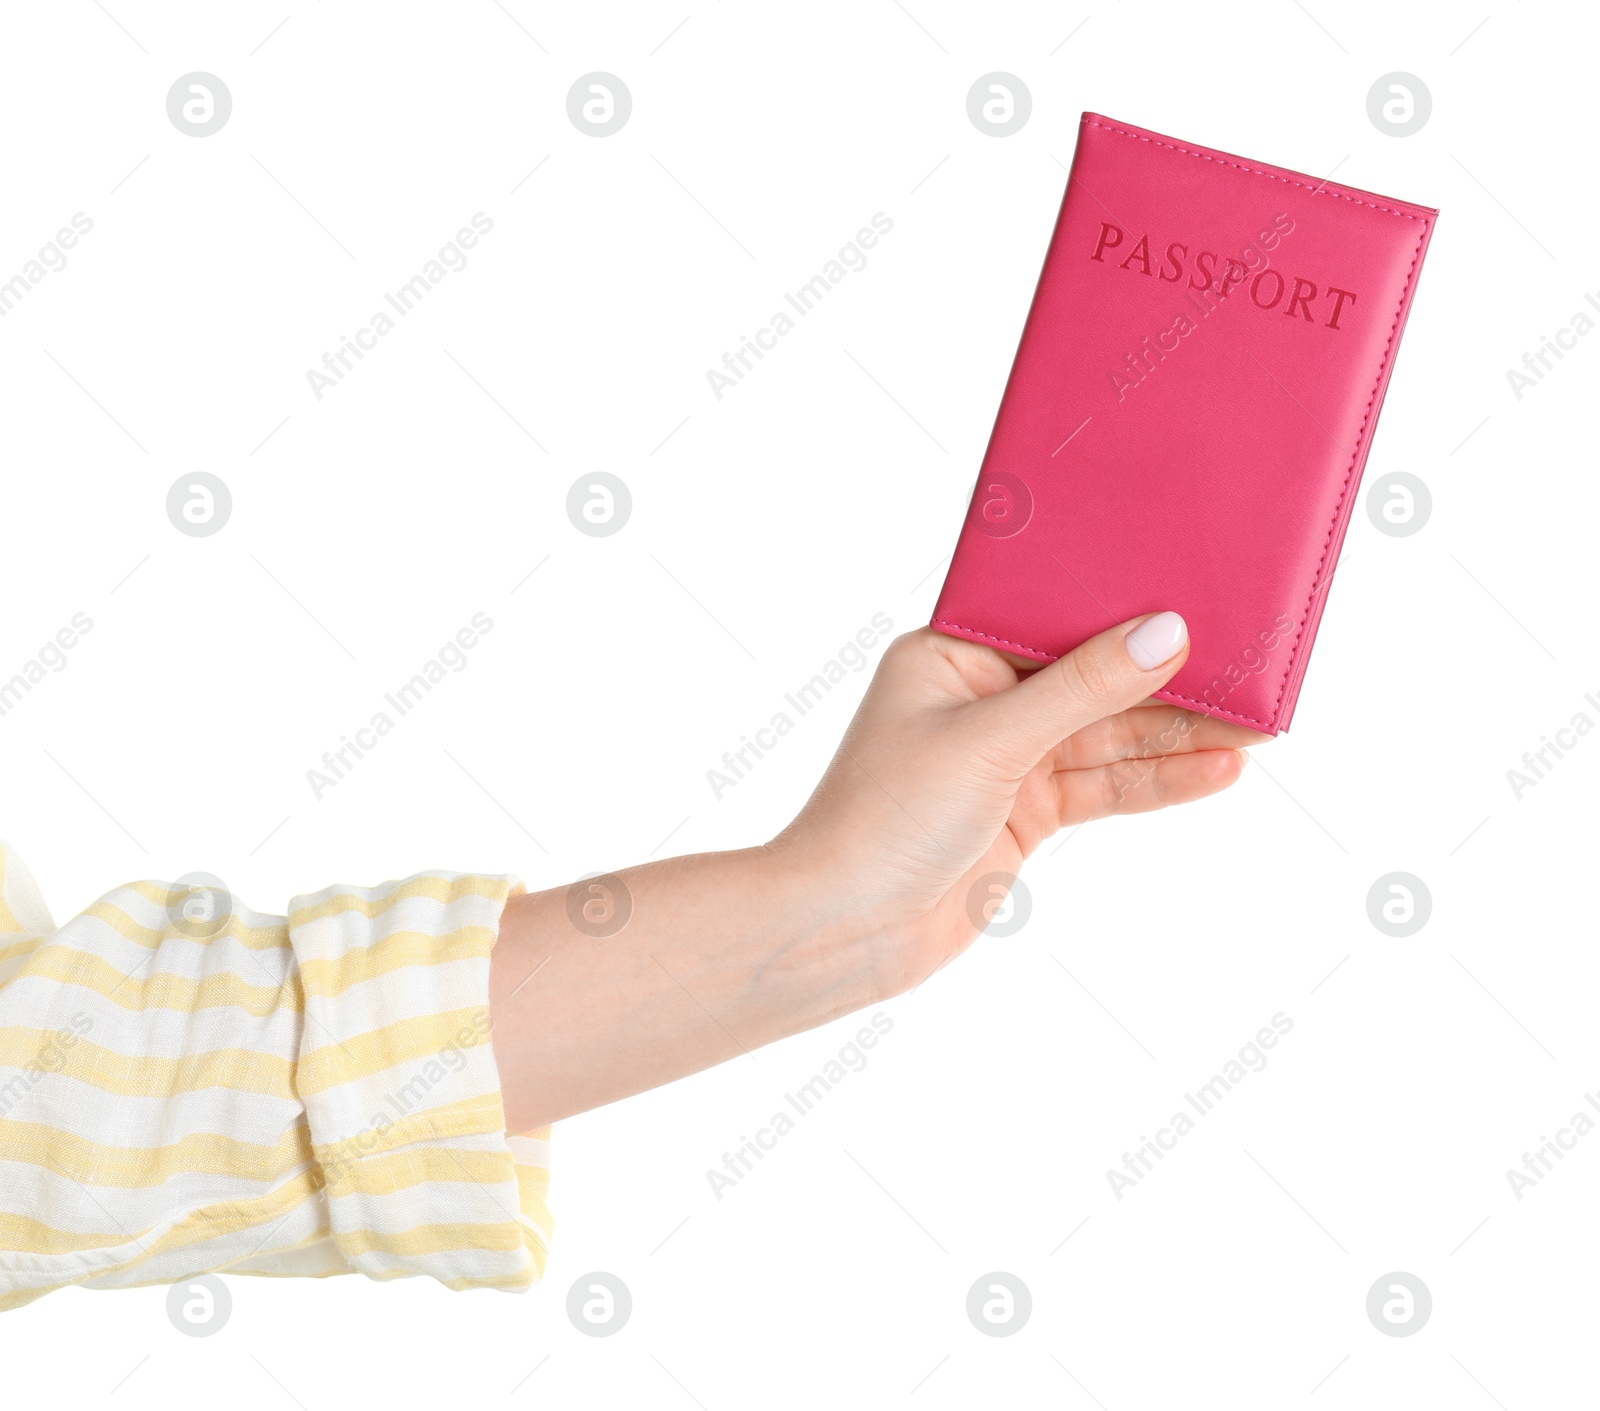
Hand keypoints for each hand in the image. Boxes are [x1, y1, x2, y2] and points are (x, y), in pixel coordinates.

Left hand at [769, 614, 1268, 997]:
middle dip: (1168, 678)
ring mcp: (1006, 757)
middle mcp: (980, 697)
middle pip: (1091, 677)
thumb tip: (1165, 634)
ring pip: (1107, 736)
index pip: (1053, 617)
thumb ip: (1082, 689)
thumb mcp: (990, 741)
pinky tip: (1218, 770)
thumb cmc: (883, 819)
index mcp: (951, 654)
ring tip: (1258, 727)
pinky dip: (1156, 782)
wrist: (841, 930)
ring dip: (1178, 734)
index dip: (1125, 611)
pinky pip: (1103, 787)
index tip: (1200, 599)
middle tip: (1252, 666)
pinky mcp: (1024, 812)